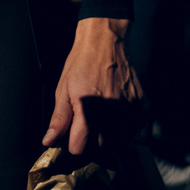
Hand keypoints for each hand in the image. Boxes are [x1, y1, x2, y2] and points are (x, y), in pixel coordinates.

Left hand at [43, 18, 141, 156]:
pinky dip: (126, 127)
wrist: (105, 41)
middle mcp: (111, 111)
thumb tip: (49, 141)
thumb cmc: (81, 63)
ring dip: (110, 139)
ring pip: (121, 139)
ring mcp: (128, 106)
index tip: (73, 137)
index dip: (73, 145)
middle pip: (103, 148)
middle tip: (87, 132)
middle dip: (92, 145)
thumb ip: (59, 119)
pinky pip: (134, 125)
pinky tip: (116, 117)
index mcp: (89, 109)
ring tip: (102, 126)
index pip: (80, 147)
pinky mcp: (139, 101)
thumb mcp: (63, 90)